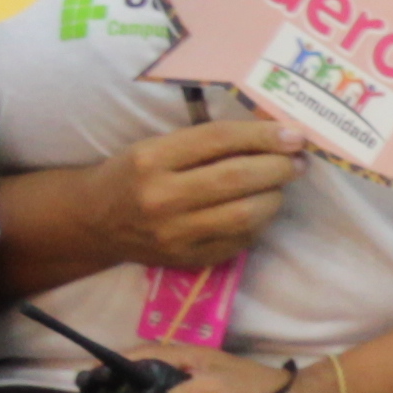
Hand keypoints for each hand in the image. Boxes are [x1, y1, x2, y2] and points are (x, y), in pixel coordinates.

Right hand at [95, 113, 300, 268]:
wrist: (96, 221)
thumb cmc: (132, 174)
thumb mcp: (154, 147)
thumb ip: (203, 143)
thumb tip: (268, 136)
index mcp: (151, 158)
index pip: (218, 140)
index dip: (261, 135)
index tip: (292, 134)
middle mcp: (161, 197)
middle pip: (236, 178)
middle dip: (277, 166)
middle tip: (297, 160)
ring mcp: (175, 234)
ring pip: (244, 214)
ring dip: (274, 197)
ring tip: (281, 185)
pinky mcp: (188, 259)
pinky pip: (239, 241)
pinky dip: (259, 224)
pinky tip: (260, 209)